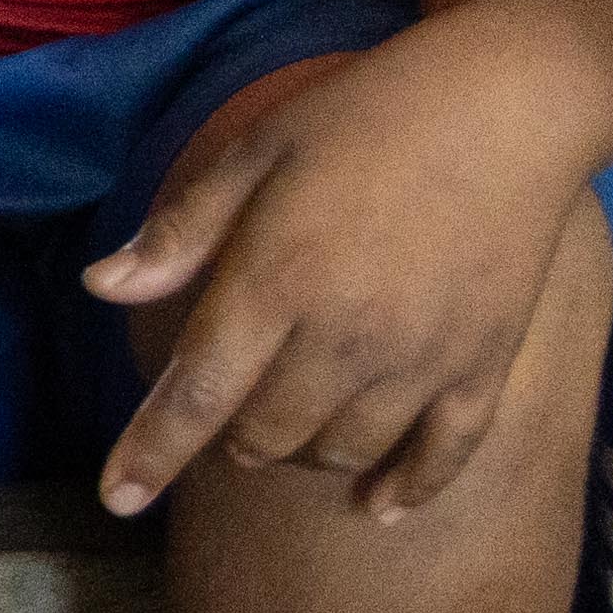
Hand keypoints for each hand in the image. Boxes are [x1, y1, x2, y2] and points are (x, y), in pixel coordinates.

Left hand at [80, 38, 600, 518]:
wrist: (510, 105)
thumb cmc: (367, 116)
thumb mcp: (257, 151)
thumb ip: (182, 230)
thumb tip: (102, 287)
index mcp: (275, 281)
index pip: (196, 394)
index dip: (150, 454)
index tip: (116, 498)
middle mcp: (344, 336)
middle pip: (264, 437)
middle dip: (231, 436)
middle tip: (232, 406)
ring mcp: (421, 358)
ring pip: (341, 452)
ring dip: (303, 453)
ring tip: (295, 424)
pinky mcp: (484, 363)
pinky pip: (443, 456)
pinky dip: (406, 489)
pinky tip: (380, 507)